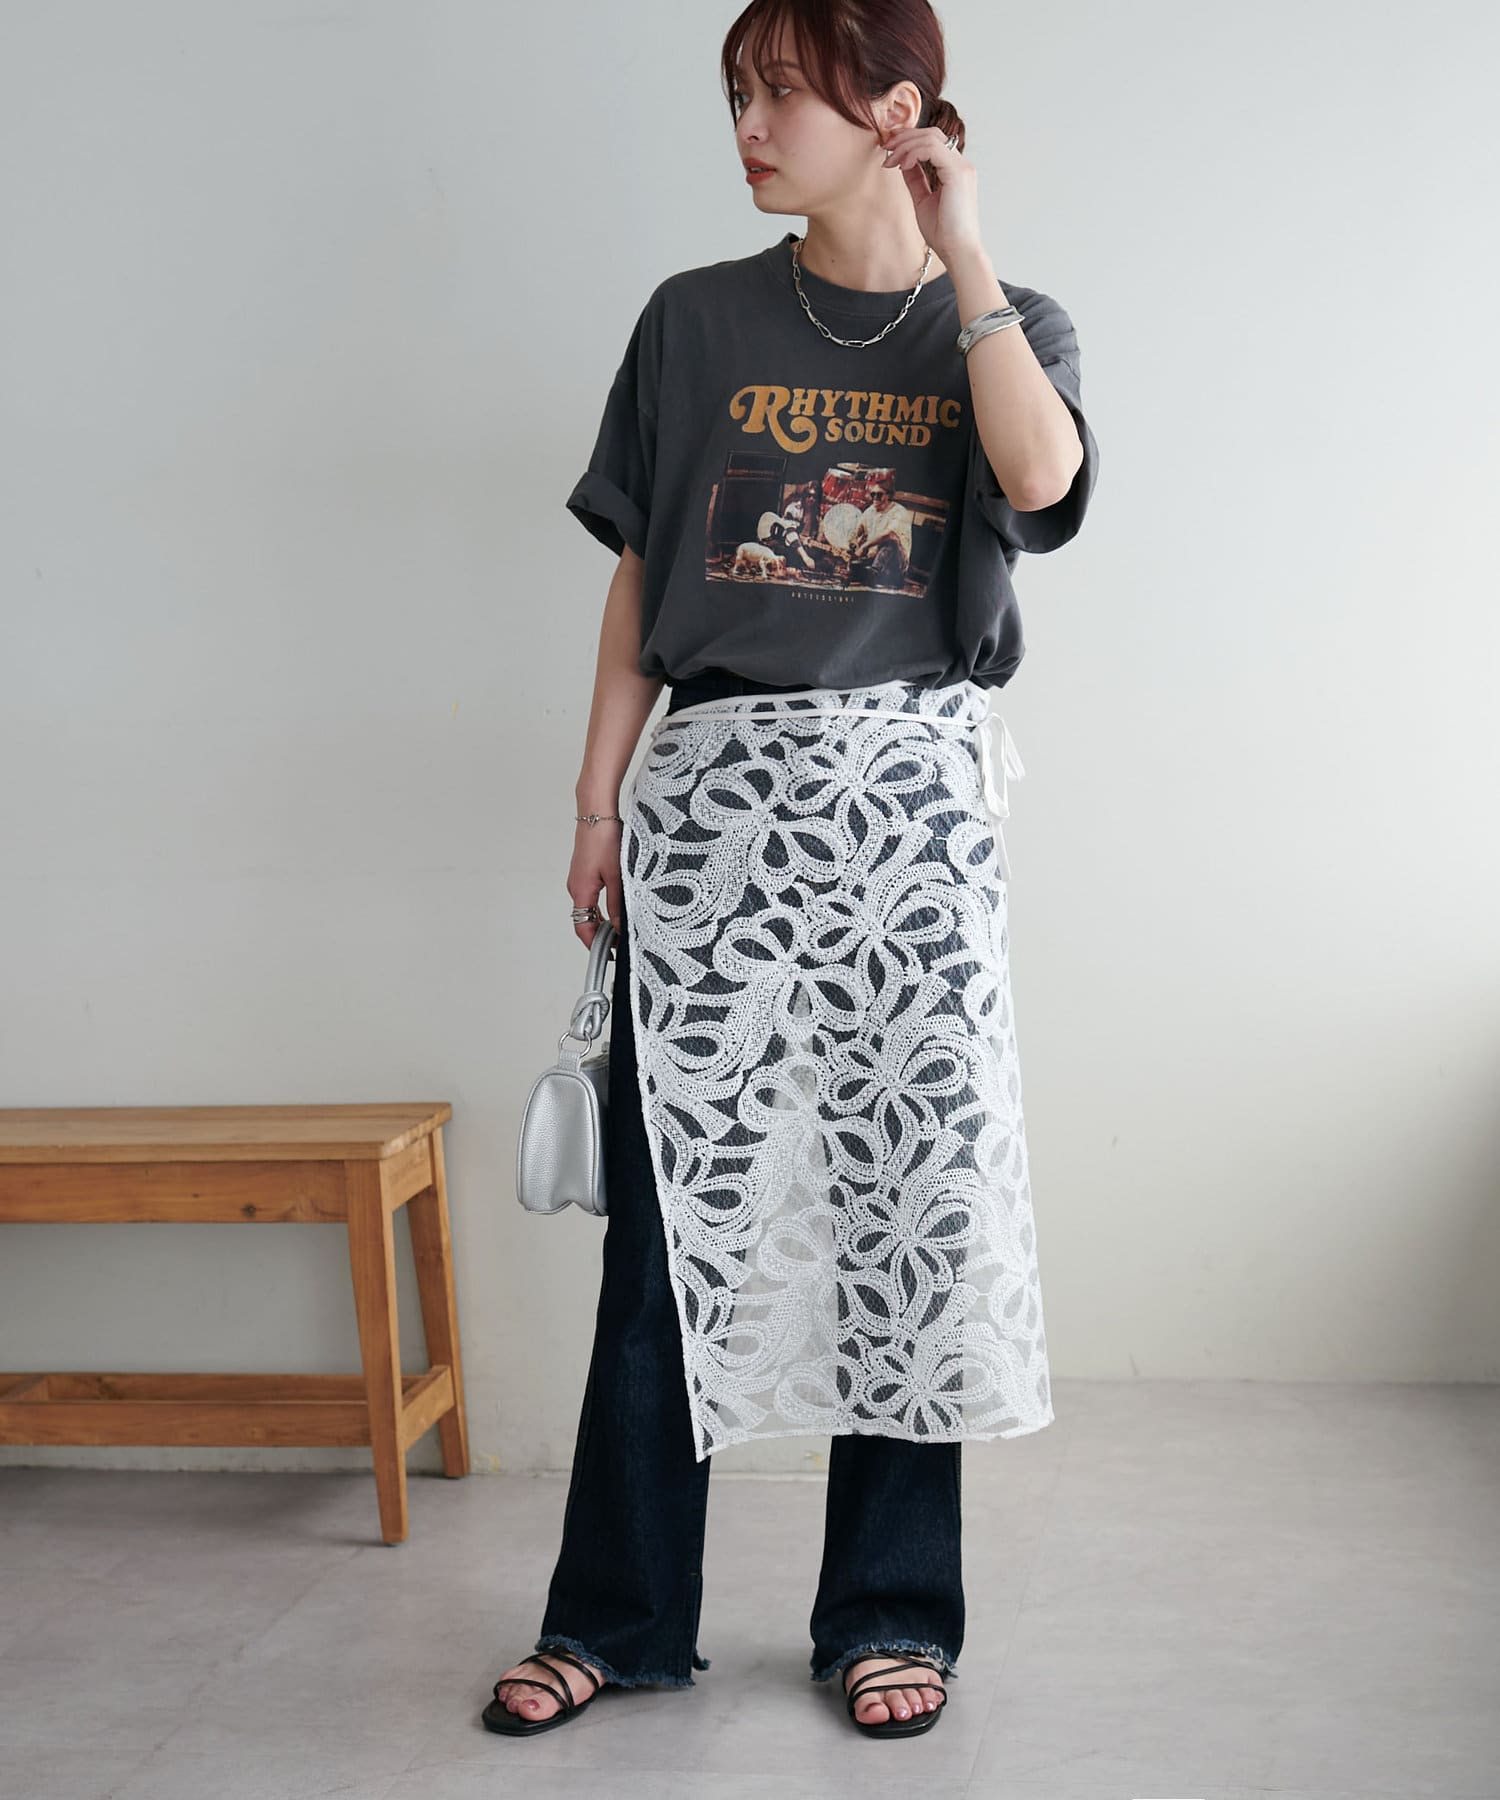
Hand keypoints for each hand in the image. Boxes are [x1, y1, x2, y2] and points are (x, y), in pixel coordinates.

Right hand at [568, 823, 622, 952]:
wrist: (596, 813)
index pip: (583, 928)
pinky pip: (591, 895)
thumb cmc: (604, 839)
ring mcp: (579, 878)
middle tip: (621, 943)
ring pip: (589, 908)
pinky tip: (619, 905)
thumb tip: (621, 927)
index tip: (609, 955)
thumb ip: (618, 904)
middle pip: (585, 920)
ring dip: (604, 919)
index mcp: (581, 891)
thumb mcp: (617, 876)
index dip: (595, 945)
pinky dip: (603, 906)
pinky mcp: (585, 870)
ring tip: (623, 926)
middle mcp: (576, 886)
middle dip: (602, 934)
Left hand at [880, 125, 981, 267]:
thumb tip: (903, 164)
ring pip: (930, 138)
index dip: (909, 140)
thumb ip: (916, 180)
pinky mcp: (957, 173)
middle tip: (885, 147)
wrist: (958, 251)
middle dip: (905, 137)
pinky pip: (931, 149)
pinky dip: (913, 153)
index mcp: (955, 171)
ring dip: (905, 145)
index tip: (889, 151)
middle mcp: (962, 165)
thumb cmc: (944, 233)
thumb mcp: (923, 201)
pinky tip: (903, 165)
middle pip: (932, 134)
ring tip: (890, 161)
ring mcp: (962, 167)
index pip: (933, 142)